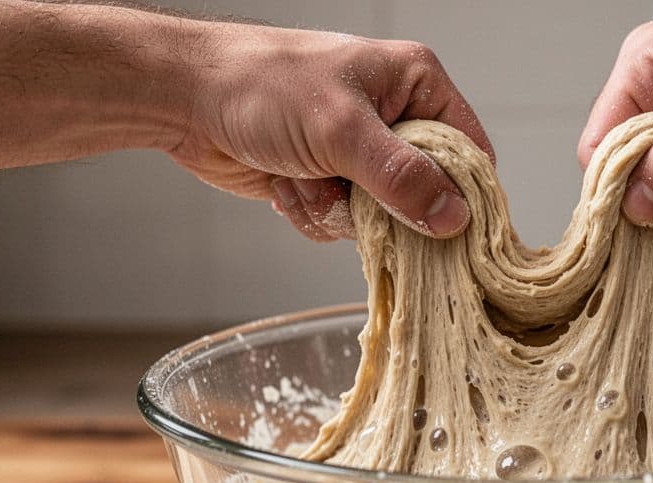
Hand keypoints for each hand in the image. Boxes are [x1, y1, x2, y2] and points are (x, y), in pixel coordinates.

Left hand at [171, 27, 493, 241]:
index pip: (468, 149)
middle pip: (424, 193)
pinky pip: (343, 222)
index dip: (464, 193)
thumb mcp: (342, 131)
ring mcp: (358, 151)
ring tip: (302, 176)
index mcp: (414, 83)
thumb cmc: (260, 87)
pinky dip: (312, 212)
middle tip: (350, 193)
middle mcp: (393, 116)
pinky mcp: (328, 179)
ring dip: (336, 210)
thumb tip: (454, 219)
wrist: (184, 100)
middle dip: (380, 205)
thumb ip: (403, 178)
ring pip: (380, 217)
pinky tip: (284, 184)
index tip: (449, 229)